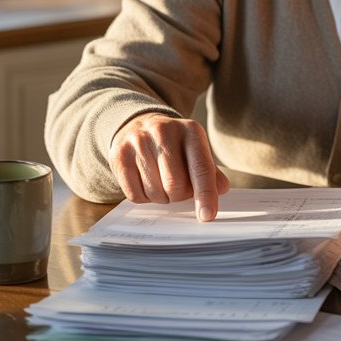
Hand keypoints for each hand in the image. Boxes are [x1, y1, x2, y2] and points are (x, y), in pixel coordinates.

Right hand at [108, 113, 229, 220]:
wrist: (140, 124)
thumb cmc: (175, 145)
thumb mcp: (196, 150)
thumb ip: (210, 172)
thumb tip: (221, 189)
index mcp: (191, 131)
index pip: (201, 169)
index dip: (205, 195)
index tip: (207, 216)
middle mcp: (164, 132)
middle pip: (175, 185)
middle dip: (179, 196)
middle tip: (178, 189)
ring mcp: (139, 142)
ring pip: (155, 192)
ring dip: (162, 198)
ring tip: (162, 182)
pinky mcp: (119, 155)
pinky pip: (135, 195)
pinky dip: (144, 198)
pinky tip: (147, 182)